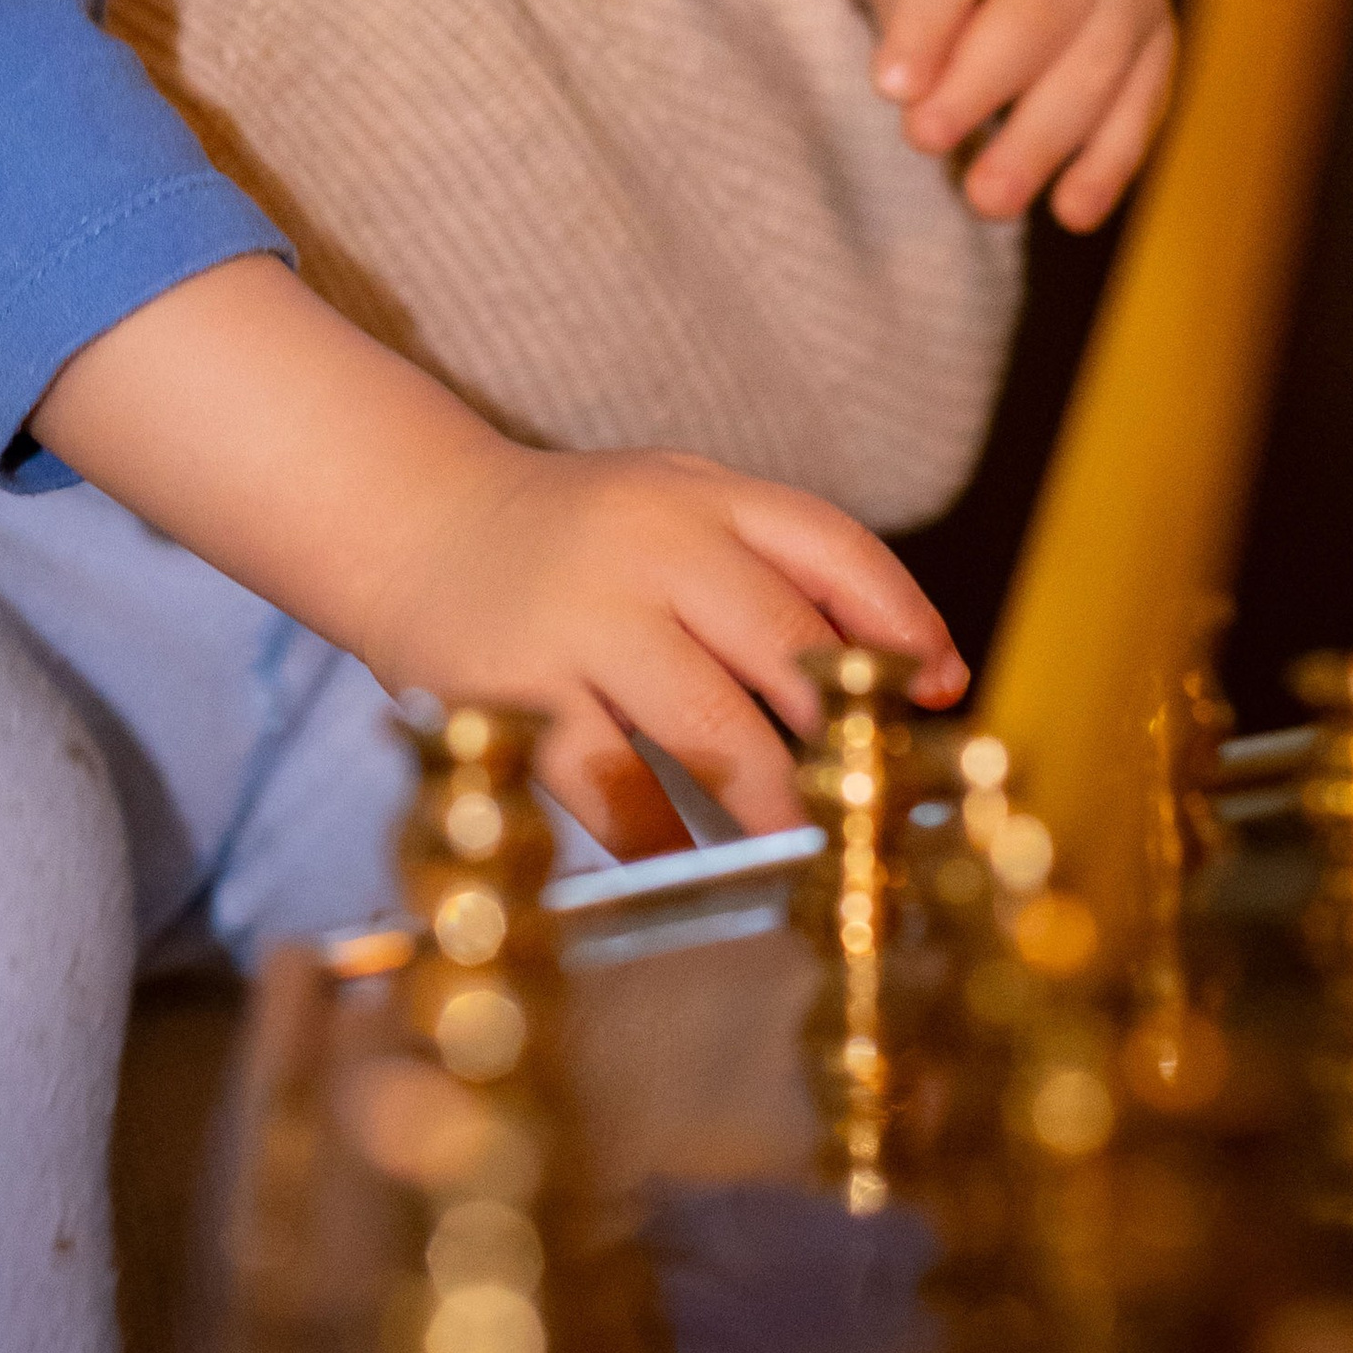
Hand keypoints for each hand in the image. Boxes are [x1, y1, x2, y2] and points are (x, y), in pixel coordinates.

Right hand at [357, 444, 965, 852]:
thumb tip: (926, 675)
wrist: (412, 526)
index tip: (940, 693)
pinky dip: (669, 838)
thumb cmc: (578, 536)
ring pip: (709, 732)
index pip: (833, 548)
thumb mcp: (679, 502)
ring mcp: (579, 623)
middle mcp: (646, 547)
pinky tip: (698, 859)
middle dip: (845, 736)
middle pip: (783, 650)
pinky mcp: (516, 700)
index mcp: (699, 493)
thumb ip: (786, 566)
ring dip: (772, 805)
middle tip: (879, 801)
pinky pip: (615, 791)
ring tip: (802, 850)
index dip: (903, 623)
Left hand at [843, 0, 1173, 231]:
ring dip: (1040, 142)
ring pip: (1096, 63)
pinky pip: (1144, 101)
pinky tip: (1072, 211)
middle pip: (1039, 10)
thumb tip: (920, 102)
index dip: (925, 22)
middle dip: (980, 87)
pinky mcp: (1162, 31)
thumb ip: (912, 20)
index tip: (888, 88)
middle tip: (925, 141)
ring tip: (988, 200)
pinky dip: (1108, 162)